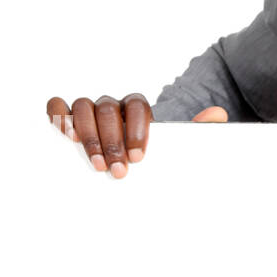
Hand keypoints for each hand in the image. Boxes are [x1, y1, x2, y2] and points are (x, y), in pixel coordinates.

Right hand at [46, 95, 227, 176]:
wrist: (130, 166)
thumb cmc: (149, 156)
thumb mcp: (173, 148)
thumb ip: (195, 130)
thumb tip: (218, 114)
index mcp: (137, 108)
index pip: (136, 105)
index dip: (136, 129)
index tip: (139, 158)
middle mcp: (111, 106)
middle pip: (108, 109)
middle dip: (113, 141)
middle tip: (120, 172)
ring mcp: (88, 110)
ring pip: (83, 108)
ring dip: (89, 136)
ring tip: (98, 165)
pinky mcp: (66, 118)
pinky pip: (58, 106)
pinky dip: (60, 116)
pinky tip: (66, 136)